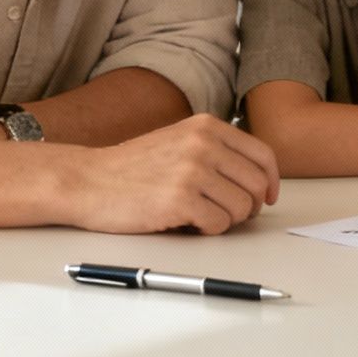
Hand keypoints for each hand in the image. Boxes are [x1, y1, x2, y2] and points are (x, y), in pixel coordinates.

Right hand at [67, 114, 280, 234]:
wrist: (86, 181)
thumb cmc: (131, 168)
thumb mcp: (179, 141)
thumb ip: (216, 151)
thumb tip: (259, 180)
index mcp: (207, 126)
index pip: (263, 155)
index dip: (271, 181)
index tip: (267, 197)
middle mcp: (203, 143)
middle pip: (257, 184)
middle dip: (249, 206)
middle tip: (229, 214)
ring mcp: (192, 170)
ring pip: (241, 207)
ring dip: (226, 220)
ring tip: (200, 216)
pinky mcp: (179, 199)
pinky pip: (219, 224)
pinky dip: (208, 230)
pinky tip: (187, 222)